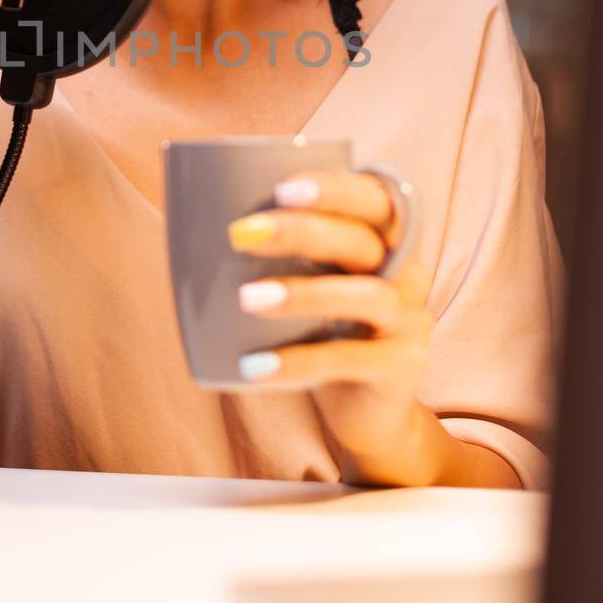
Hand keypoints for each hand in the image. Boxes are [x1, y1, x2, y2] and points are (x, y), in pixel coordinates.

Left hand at [228, 168, 436, 483]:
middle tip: (242, 234)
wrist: (370, 414)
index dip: (334, 189)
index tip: (281, 188)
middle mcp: (406, 274)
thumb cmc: (324, 334)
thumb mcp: (310, 288)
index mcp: (384, 241)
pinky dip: (298, 362)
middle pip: (362, 241)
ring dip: (304, 294)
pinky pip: (348, 361)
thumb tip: (192, 226)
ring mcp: (409, 321)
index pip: (373, 198)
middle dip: (303, 231)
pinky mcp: (401, 368)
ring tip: (248, 299)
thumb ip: (281, 257)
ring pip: (366, 295)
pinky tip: (255, 366)